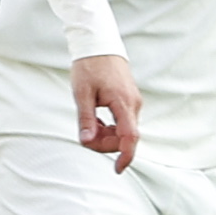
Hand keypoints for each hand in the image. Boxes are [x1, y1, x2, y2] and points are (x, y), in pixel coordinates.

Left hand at [73, 53, 140, 172]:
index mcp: (123, 103)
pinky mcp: (130, 101)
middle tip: (85, 135)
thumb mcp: (82, 93)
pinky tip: (97, 120)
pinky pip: (123, 123)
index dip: (125, 156)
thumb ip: (86, 119)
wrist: (99, 45)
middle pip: (125, 137)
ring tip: (89, 123)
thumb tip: (87, 141)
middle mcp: (133, 105)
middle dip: (105, 143)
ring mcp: (133, 103)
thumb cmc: (90, 66)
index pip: (130, 137)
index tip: (117, 169)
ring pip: (123, 131)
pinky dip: (110, 127)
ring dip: (106, 135)